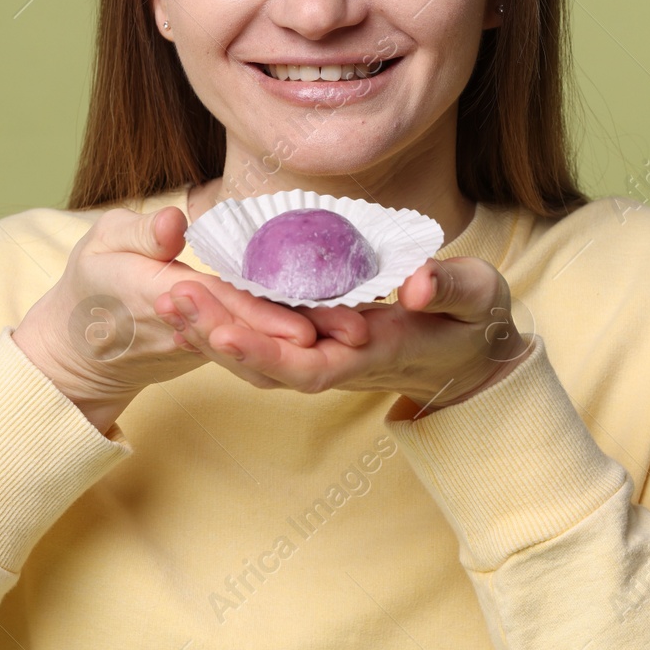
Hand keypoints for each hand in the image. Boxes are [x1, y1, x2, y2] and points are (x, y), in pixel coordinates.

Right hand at [12, 206, 358, 430]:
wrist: (84, 344)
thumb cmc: (93, 282)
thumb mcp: (101, 244)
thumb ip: (138, 233)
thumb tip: (174, 222)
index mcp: (156, 299)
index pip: (216, 306)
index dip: (263, 313)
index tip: (302, 320)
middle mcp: (189, 332)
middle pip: (253, 332)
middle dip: (306, 331)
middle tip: (357, 327)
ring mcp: (206, 347)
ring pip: (261, 349)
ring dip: (313, 343)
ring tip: (359, 331)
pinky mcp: (218, 349)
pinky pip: (259, 348)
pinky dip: (297, 342)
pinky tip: (338, 328)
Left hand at [155, 256, 528, 412]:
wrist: (474, 352)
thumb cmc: (477, 322)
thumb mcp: (480, 298)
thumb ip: (453, 287)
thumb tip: (420, 282)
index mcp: (374, 355)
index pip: (308, 366)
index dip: (263, 352)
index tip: (222, 331)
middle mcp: (339, 362)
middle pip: (266, 365)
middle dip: (217, 336)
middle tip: (171, 297)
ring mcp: (325, 352)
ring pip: (258, 354)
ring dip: (212, 328)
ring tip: (169, 294)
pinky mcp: (317, 336)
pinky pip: (266, 335)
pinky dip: (228, 318)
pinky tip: (198, 292)